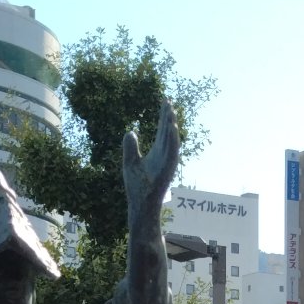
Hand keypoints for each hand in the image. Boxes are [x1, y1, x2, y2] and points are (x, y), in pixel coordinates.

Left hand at [122, 100, 180, 225]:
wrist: (141, 203)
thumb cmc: (136, 186)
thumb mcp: (130, 162)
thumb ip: (130, 147)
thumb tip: (131, 131)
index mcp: (157, 151)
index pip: (161, 129)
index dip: (163, 115)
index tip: (164, 100)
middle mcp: (165, 154)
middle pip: (167, 131)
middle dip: (168, 116)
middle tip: (168, 100)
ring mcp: (168, 161)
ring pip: (172, 138)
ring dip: (172, 124)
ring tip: (170, 110)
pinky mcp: (168, 168)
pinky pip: (172, 150)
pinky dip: (173, 138)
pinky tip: (172, 127)